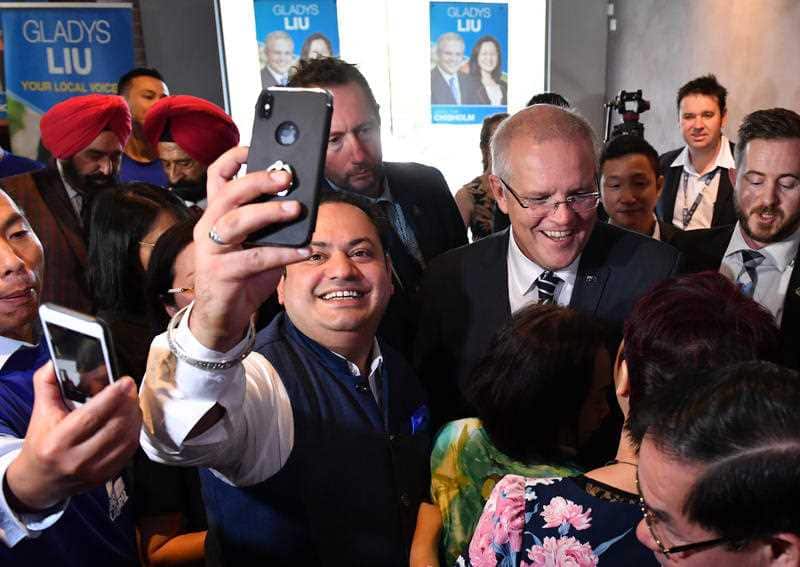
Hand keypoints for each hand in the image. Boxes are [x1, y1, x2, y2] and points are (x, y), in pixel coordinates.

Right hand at [5, 363, 140, 511]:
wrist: (41, 481)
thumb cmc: (42, 442)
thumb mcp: (40, 412)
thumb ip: (47, 384)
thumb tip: (56, 361)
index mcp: (58, 442)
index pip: (90, 417)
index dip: (111, 398)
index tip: (125, 381)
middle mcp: (77, 459)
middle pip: (114, 427)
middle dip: (127, 403)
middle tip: (130, 387)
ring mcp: (95, 470)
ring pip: (126, 438)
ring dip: (133, 415)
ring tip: (130, 400)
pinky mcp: (108, 475)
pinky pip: (130, 450)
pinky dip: (134, 430)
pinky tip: (130, 418)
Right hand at [190, 146, 309, 350]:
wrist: (222, 316)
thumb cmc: (242, 275)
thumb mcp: (256, 242)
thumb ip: (269, 223)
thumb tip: (300, 201)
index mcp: (217, 214)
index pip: (217, 176)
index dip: (233, 158)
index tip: (254, 147)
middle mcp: (209, 227)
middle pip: (229, 194)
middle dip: (258, 181)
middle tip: (286, 177)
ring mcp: (213, 250)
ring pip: (237, 222)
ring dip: (268, 212)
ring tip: (296, 209)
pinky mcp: (222, 273)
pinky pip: (255, 258)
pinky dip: (283, 253)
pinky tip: (303, 250)